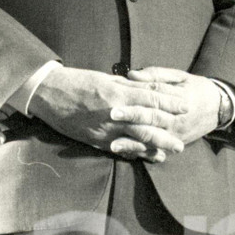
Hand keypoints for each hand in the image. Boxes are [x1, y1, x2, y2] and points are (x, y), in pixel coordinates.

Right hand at [29, 66, 186, 161]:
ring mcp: (106, 127)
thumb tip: (145, 88)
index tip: (185, 106)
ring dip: (157, 145)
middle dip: (168, 129)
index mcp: (118, 91)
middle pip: (149, 121)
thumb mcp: (104, 78)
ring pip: (138, 137)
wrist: (49, 93)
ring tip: (172, 150)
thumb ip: (125, 86)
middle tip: (183, 137)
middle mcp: (116, 110)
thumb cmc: (76, 82)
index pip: (152, 97)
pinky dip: (137, 153)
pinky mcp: (96, 139)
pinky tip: (148, 157)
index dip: (170, 102)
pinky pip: (121, 148)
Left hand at [120, 68, 224, 143]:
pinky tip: (127, 155)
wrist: (219, 108)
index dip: (135, 97)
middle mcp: (178, 118)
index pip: (155, 96)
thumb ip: (156, 75)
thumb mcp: (180, 76)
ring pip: (153, 138)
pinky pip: (157, 150)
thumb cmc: (195, 88)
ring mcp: (177, 133)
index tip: (116, 97)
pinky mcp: (175, 143)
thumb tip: (131, 75)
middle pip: (152, 118)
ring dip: (133, 143)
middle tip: (112, 116)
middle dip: (131, 118)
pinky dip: (142, 153)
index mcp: (179, 97)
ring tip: (114, 145)